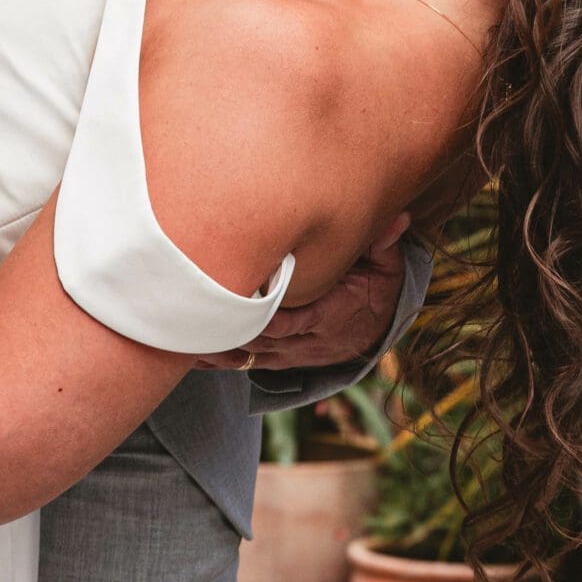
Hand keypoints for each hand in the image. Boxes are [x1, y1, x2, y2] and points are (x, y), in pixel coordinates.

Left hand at [201, 215, 407, 373]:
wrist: (379, 328)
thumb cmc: (377, 288)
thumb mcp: (387, 267)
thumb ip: (384, 243)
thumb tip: (398, 219)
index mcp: (331, 317)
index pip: (294, 319)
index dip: (265, 312)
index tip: (238, 295)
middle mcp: (309, 342)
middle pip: (264, 338)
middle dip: (232, 327)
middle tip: (196, 312)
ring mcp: (294, 354)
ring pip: (252, 354)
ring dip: (220, 347)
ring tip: (184, 337)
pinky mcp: (282, 359)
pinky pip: (247, 363)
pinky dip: (221, 360)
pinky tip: (191, 354)